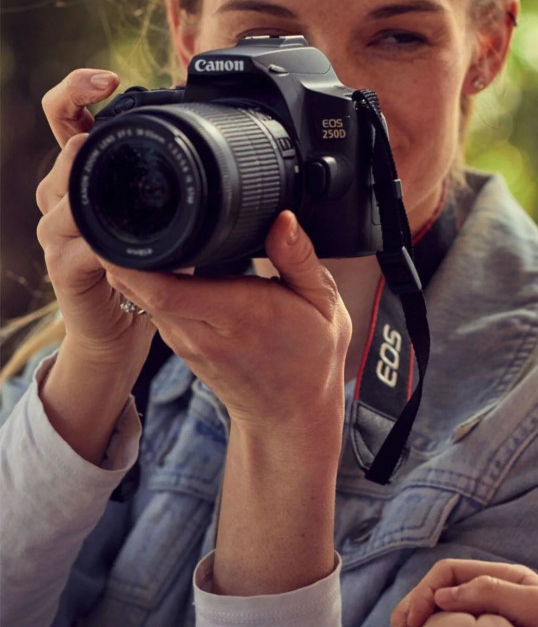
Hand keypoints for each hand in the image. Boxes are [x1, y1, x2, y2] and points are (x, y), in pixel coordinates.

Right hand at [36, 69, 154, 375]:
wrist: (119, 325)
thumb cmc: (144, 260)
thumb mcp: (160, 209)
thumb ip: (171, 171)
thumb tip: (204, 127)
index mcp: (88, 173)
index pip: (66, 117)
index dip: (76, 91)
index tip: (107, 79)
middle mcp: (63, 197)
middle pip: (61, 153)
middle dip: (78, 136)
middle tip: (98, 122)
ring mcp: (58, 233)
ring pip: (58, 195)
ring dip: (78, 181)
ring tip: (91, 159)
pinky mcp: (65, 270)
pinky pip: (74, 249)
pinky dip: (94, 242)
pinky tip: (109, 238)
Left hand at [103, 210, 350, 437]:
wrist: (291, 415)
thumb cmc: (311, 357)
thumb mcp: (323, 303)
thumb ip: (299, 257)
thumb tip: (283, 219)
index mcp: (239, 316)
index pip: (165, 289)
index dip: (138, 258)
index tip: (130, 224)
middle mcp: (202, 332)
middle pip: (140, 289)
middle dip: (125, 251)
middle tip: (126, 211)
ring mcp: (186, 342)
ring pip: (140, 297)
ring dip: (132, 264)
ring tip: (140, 226)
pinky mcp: (180, 345)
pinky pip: (151, 307)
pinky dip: (144, 281)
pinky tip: (156, 259)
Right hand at [391, 559, 537, 626]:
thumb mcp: (537, 604)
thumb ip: (494, 591)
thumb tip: (442, 594)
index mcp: (500, 577)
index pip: (448, 571)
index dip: (424, 590)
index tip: (411, 619)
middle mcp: (489, 594)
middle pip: (437, 591)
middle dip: (411, 607)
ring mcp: (487, 619)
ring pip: (440, 615)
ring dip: (415, 626)